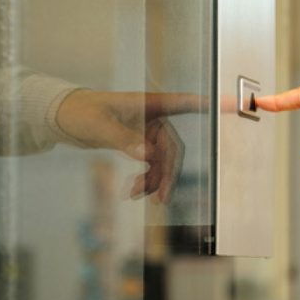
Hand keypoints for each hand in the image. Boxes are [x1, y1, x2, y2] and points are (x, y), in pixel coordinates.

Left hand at [56, 91, 204, 202]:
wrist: (63, 118)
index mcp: (150, 104)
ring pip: (162, 160)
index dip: (211, 104)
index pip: (186, 103)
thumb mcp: (100, 126)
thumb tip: (148, 156)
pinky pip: (151, 165)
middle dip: (167, 172)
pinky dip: (144, 179)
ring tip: (136, 195)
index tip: (236, 104)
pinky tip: (133, 191)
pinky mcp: (139, 143)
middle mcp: (154, 117)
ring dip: (153, 179)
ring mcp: (147, 131)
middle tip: (160, 196)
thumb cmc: (81, 112)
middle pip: (173, 147)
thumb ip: (125, 140)